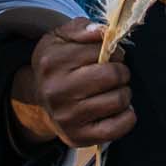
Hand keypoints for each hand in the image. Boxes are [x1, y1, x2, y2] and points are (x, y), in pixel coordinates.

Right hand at [10, 23, 134, 148]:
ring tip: (113, 90)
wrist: (39, 100)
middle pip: (113, 75)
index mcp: (52, 62)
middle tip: (115, 73)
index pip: (101, 49)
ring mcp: (67, 117)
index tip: (111, 56)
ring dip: (123, 92)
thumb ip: (81, 28)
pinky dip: (126, 116)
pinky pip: (118, 127)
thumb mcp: (60, 38)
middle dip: (121, 71)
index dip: (114, 50)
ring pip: (118, 100)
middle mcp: (57, 90)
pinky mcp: (78, 137)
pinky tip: (118, 109)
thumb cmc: (56, 64)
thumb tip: (102, 31)